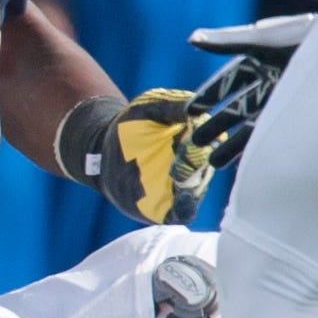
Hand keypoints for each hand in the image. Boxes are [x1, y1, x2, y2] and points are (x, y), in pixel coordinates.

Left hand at [55, 88, 215, 225]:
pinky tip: (184, 200)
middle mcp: (199, 164)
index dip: (203, 135)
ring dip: (190, 182)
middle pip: (206, 164)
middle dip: (196, 160)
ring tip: (177, 174)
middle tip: (181, 155)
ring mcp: (186, 186)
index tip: (190, 131)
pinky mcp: (170, 206)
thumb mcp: (150, 106)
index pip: (212, 138)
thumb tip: (199, 108)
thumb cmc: (133, 124)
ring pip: (198, 187)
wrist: (105, 150)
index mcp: (200, 138)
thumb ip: (174, 105)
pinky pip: (185, 212)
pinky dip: (187, 208)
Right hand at [184, 12, 316, 169]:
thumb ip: (227, 42)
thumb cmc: (308, 37)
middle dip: (217, 125)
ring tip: (214, 163)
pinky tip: (247, 165)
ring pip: (254, 125)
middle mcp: (272, 79)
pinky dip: (260, 149)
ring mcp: (288, 98)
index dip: (209, 95)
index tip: (191, 111)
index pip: (228, 81)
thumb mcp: (264, 40)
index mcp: (260, 58)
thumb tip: (191, 39)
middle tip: (195, 142)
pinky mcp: (304, 115)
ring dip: (233, 144)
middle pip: (238, 107)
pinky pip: (277, 136)